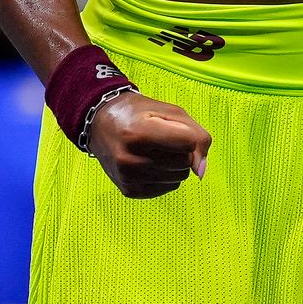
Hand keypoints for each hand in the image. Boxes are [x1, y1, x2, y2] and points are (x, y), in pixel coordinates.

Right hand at [87, 91, 212, 197]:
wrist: (102, 123)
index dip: (187, 134)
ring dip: (175, 164)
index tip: (171, 127)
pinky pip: (168, 188)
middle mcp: (130, 158)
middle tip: (161, 139)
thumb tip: (201, 171)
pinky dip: (166, 176)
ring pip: (179, 177)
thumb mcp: (172, 112)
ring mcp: (128, 177)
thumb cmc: (140, 114)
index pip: (188, 143)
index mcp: (139, 133)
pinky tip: (150, 163)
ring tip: (155, 150)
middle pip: (185, 162)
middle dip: (181, 150)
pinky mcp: (130, 190)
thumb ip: (197, 136)